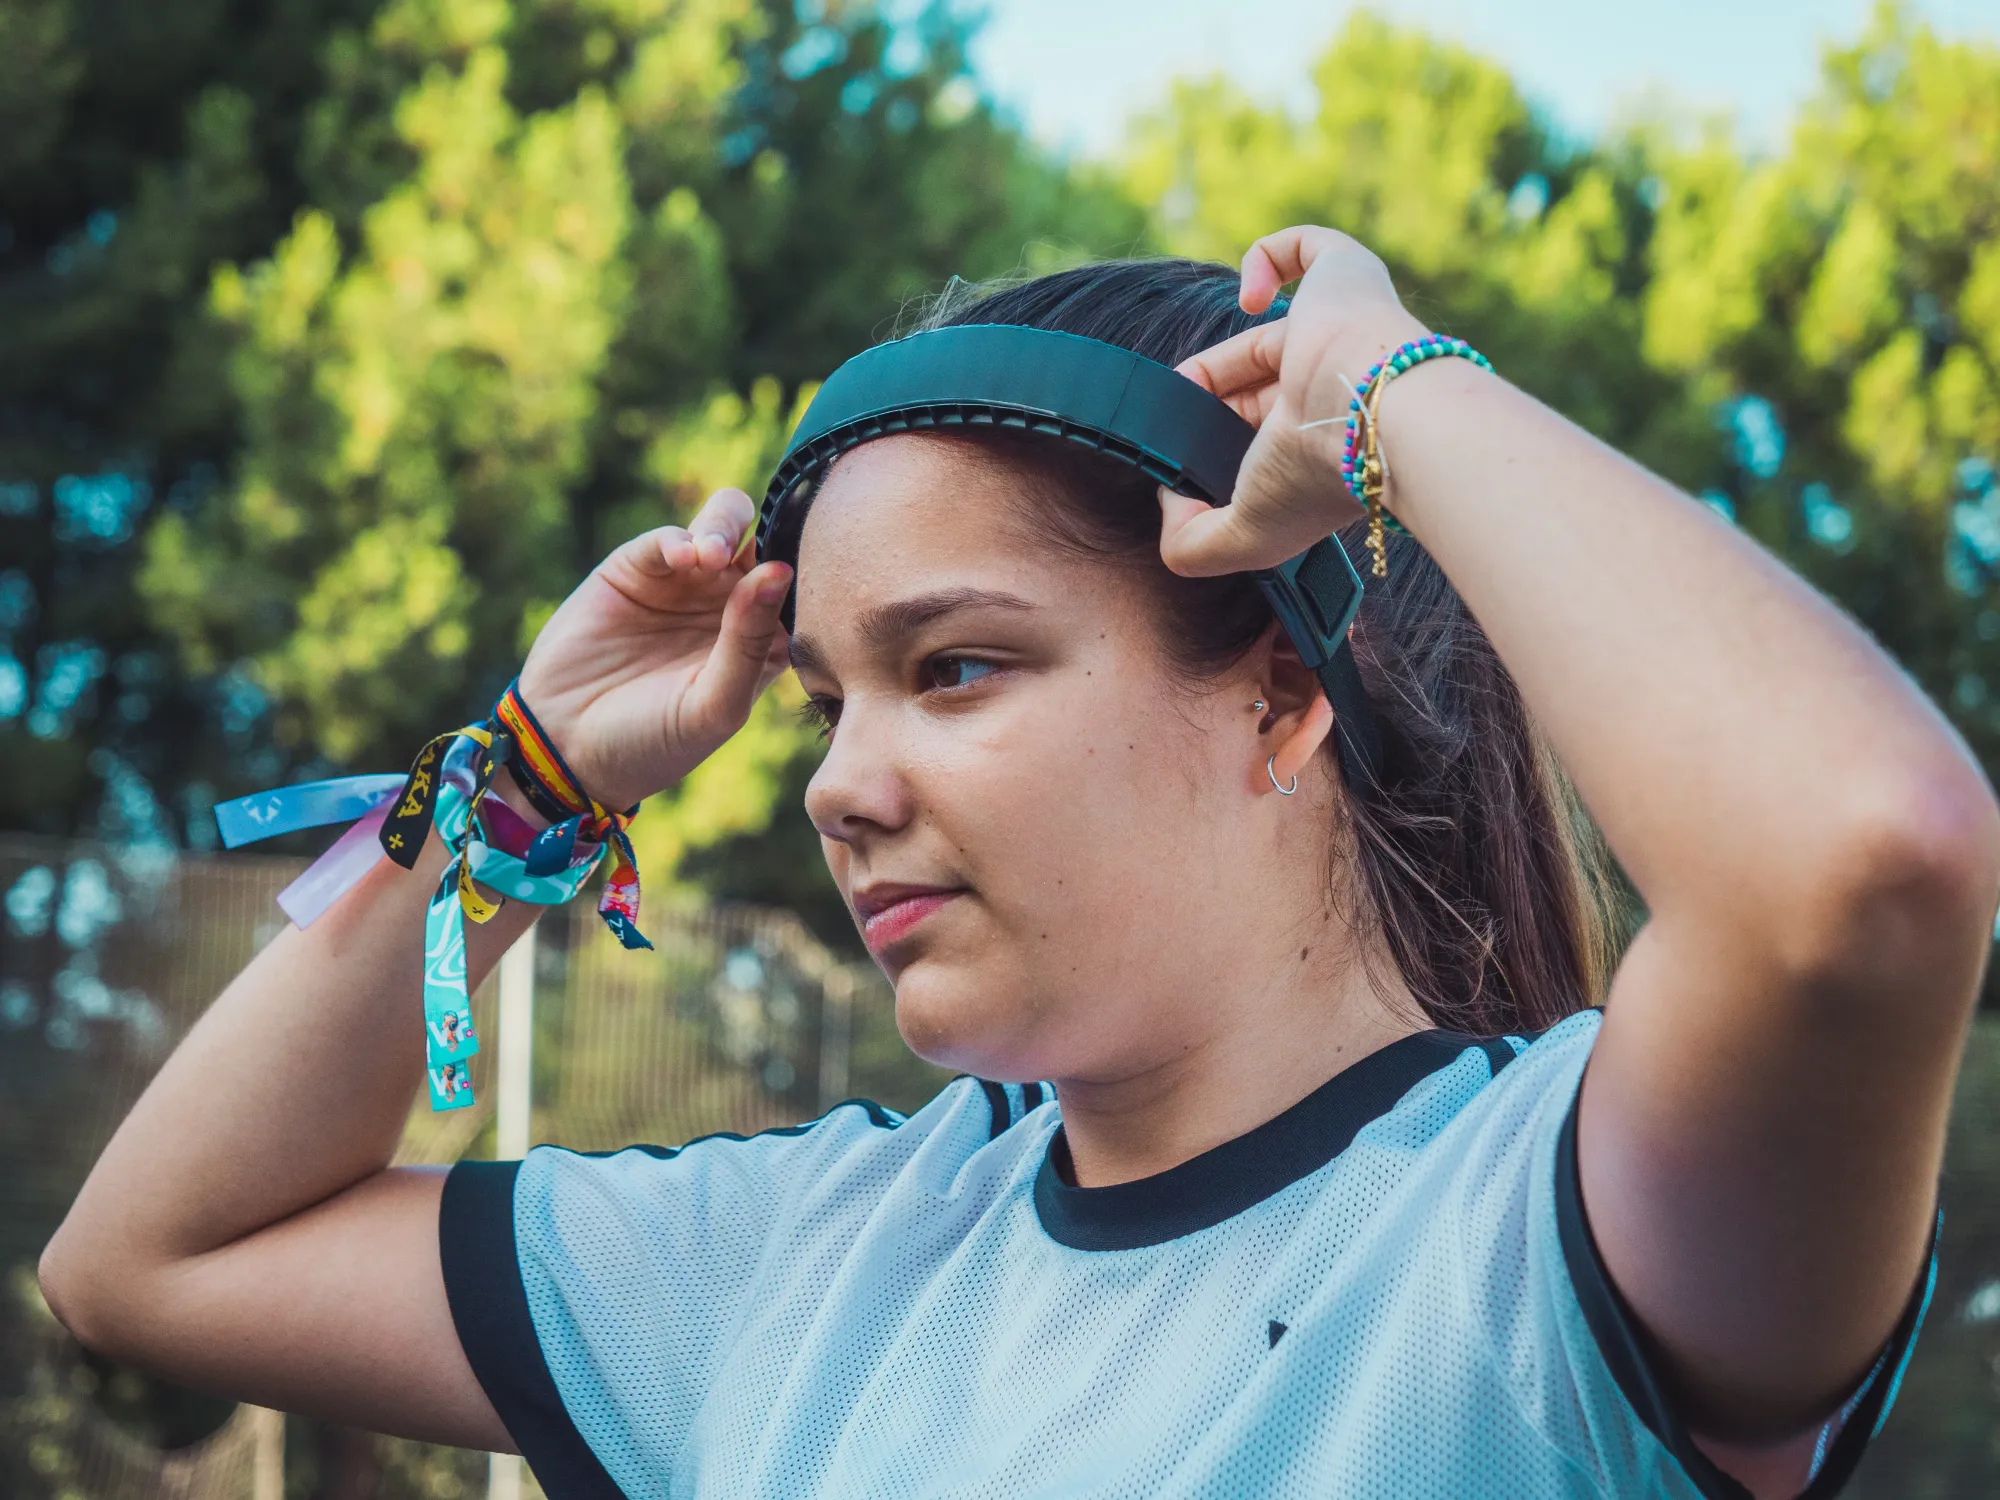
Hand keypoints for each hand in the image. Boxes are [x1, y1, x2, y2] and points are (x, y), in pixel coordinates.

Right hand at [515, 487, 791, 809]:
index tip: (818, 579)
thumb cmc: (655, 741)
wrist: (568, 747)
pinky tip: (685, 559)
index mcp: (762, 643)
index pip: (802, 594)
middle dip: (772, 538)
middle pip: (769, 545)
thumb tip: (780, 571)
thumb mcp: (714, 705)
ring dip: (727, 528)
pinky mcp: (637, 568)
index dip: (813, 579)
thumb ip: (748, 642)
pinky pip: (670, 538)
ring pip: (725, 525)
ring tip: (713, 556)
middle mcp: (730, 606)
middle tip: (760, 559)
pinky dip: (682, 539)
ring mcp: (685, 584)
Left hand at [1161, 225, 1431, 576]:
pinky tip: (1246, 299)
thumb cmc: (1316, 474)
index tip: (1184, 462)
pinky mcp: (1344, 273)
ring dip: (1222, 358)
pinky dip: (1264, 261)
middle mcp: (1338, 388)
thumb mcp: (1244, 538)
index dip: (1220, 442)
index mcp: (1325, 444)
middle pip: (1261, 389)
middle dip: (1212, 403)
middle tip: (1172, 421)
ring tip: (1185, 383)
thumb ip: (1193, 545)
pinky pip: (1302, 247)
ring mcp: (1343, 329)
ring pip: (1273, 331)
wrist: (1377, 411)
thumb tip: (1168, 500)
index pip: (1267, 436)